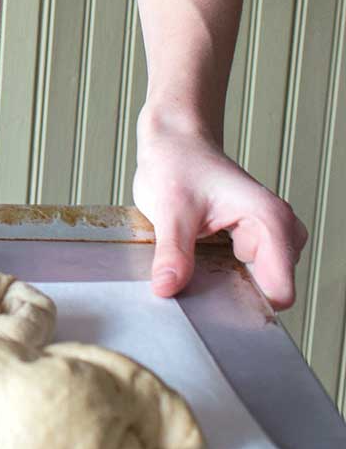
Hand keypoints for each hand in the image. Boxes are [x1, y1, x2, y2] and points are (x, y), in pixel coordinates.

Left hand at [132, 116, 307, 308]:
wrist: (174, 142)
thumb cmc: (178, 163)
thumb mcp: (170, 209)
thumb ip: (173, 253)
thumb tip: (167, 289)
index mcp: (270, 220)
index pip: (279, 290)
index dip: (248, 306)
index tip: (212, 305)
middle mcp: (279, 230)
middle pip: (269, 291)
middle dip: (233, 296)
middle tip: (196, 282)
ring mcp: (269, 237)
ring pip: (257, 286)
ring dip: (226, 286)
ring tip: (195, 267)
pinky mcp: (254, 242)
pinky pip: (246, 275)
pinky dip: (223, 277)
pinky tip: (198, 265)